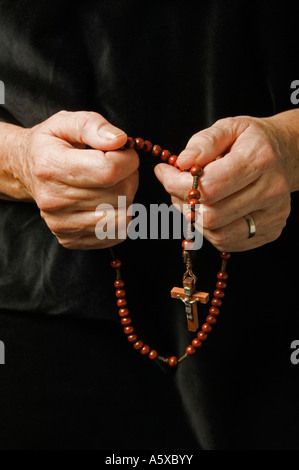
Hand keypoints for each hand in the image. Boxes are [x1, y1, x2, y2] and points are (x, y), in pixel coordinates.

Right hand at [11, 110, 138, 248]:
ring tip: (113, 184)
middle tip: (120, 167)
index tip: (125, 152)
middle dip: (130, 177)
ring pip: (121, 216)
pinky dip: (121, 218)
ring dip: (127, 198)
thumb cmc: (52, 145)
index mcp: (51, 166)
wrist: (28, 170)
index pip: (108, 171)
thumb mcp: (67, 122)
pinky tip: (109, 203)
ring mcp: (61, 223)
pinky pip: (115, 235)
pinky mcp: (70, 239)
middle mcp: (53, 200)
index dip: (128, 160)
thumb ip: (93, 126)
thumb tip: (118, 140)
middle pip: (119, 194)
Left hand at [154, 112, 298, 251]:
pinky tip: (209, 210)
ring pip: (218, 235)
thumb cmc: (251, 141)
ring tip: (192, 200)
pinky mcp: (271, 231)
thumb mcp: (228, 128)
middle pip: (212, 216)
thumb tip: (182, 163)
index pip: (209, 186)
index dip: (177, 184)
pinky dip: (210, 231)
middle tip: (176, 188)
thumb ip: (204, 142)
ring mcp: (273, 215)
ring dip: (195, 220)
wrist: (285, 154)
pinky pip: (228, 243)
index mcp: (259, 160)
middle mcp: (270, 190)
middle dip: (184, 203)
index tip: (164, 173)